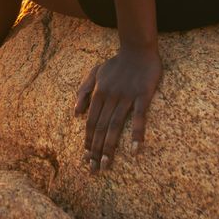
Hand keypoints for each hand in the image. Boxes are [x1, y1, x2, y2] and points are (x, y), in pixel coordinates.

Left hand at [73, 44, 161, 171]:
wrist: (138, 48)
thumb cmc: (117, 63)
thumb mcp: (95, 73)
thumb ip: (84, 91)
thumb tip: (75, 113)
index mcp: (99, 93)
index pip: (91, 122)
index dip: (88, 140)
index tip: (86, 158)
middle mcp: (110, 97)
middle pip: (101, 128)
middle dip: (96, 150)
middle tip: (94, 170)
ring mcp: (126, 96)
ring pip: (115, 125)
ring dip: (110, 147)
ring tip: (106, 165)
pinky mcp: (143, 95)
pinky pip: (139, 117)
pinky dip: (136, 133)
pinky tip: (135, 149)